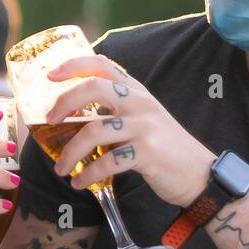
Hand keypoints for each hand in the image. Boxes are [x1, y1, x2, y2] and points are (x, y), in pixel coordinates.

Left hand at [44, 55, 214, 207]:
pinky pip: (107, 162)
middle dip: (64, 103)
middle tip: (49, 121)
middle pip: (93, 88)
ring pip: (94, 131)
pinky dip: (88, 175)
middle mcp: (140, 103)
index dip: (73, 65)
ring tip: (61, 170)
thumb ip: (116, 112)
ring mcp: (145, 126)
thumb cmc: (164, 149)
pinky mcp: (148, 152)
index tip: (50, 74)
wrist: (199, 174)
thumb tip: (73, 114)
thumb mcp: (143, 120)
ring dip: (70, 153)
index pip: (102, 65)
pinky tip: (80, 183)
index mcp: (136, 91)